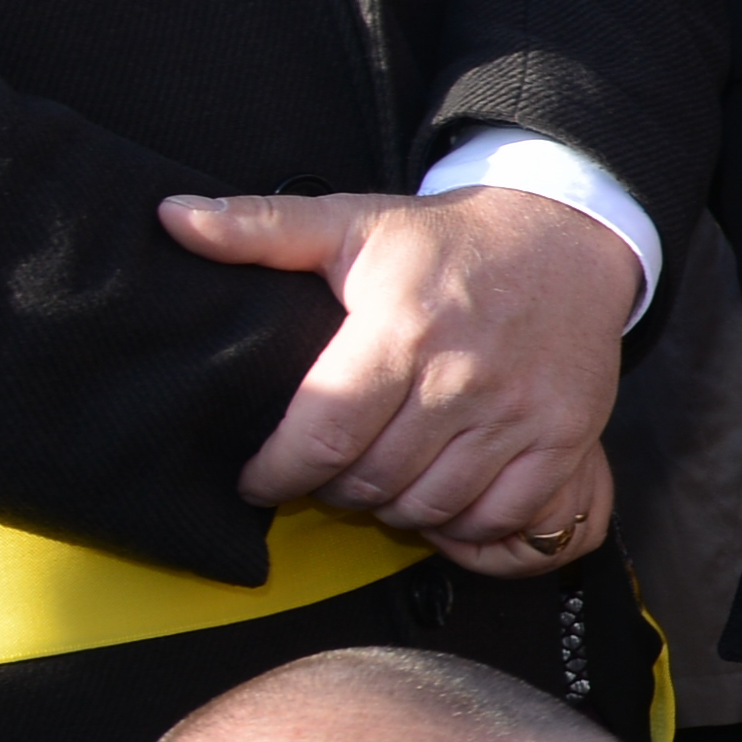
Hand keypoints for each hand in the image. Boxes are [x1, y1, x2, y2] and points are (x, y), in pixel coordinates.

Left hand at [169, 184, 640, 573]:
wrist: (570, 239)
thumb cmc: (450, 241)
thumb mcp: (354, 222)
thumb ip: (260, 228)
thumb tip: (172, 218)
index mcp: (402, 328)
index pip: (322, 434)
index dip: (276, 473)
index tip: (258, 479)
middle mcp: (463, 378)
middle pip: (372, 480)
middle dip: (332, 489)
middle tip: (322, 473)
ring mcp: (518, 414)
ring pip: (431, 506)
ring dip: (393, 509)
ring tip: (378, 481)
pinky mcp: (563, 438)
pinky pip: (502, 517)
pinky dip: (462, 523)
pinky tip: (441, 494)